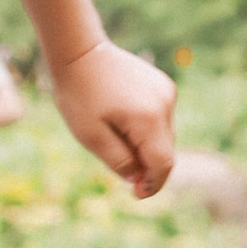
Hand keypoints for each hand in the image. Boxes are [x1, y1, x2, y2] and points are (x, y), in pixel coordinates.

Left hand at [48, 38, 175, 198]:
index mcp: (148, 119)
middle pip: (165, 150)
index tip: (137, 195)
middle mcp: (164, 104)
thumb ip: (118, 161)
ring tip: (115, 136)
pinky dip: (146, 128)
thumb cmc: (80, 96)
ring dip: (146, 146)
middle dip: (147, 165)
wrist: (80, 53)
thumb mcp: (91, 137)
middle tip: (122, 171)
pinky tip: (122, 120)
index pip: (163, 163)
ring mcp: (166, 91)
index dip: (153, 184)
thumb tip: (138, 178)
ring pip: (163, 135)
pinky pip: (160, 118)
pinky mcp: (163, 84)